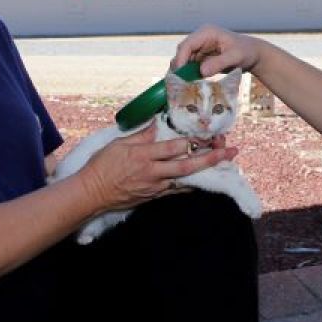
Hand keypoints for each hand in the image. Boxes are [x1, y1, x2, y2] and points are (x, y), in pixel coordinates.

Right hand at [78, 124, 238, 211]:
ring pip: (186, 180)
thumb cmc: (102, 166)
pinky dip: (191, 183)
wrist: (92, 193)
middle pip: (187, 166)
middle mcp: (152, 172)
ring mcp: (155, 187)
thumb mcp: (118, 144)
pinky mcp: (154, 196)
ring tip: (223, 164)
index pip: (172, 148)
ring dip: (205, 172)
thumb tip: (158, 124)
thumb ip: (141, 135)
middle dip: (210, 159)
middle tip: (230, 151)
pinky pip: (176, 189)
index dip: (191, 142)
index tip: (206, 135)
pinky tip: (202, 178)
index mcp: (143, 156)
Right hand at [172, 24, 262, 76]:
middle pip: (183, 51)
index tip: (179, 74)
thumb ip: (219, 63)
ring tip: (182, 85)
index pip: (188, 44)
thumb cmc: (246, 52)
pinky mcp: (201, 56)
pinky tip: (190, 83)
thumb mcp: (235, 57)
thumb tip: (202, 71)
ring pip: (184, 59)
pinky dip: (189, 73)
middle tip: (179, 82)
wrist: (253, 54)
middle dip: (180, 66)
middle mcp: (200, 38)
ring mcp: (200, 47)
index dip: (181, 58)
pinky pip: (190, 65)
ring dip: (183, 71)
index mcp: (207, 32)